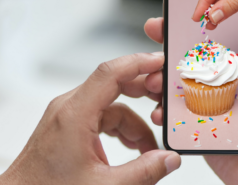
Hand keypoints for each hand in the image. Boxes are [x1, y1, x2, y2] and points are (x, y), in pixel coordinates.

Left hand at [0, 52, 180, 184]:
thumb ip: (143, 172)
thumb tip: (169, 159)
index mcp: (74, 115)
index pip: (110, 73)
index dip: (139, 63)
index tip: (161, 63)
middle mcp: (69, 108)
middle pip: (114, 85)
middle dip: (144, 94)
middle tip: (165, 106)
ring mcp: (68, 116)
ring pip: (113, 106)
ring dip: (135, 124)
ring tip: (148, 150)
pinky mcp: (70, 126)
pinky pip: (103, 117)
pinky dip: (121, 129)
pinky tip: (131, 148)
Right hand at [145, 17, 237, 183]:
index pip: (233, 37)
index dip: (212, 23)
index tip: (192, 16)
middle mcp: (232, 80)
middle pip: (201, 54)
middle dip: (177, 42)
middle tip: (158, 34)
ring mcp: (214, 99)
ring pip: (185, 78)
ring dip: (165, 73)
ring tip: (154, 77)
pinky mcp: (200, 119)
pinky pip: (179, 107)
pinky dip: (165, 105)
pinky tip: (161, 108)